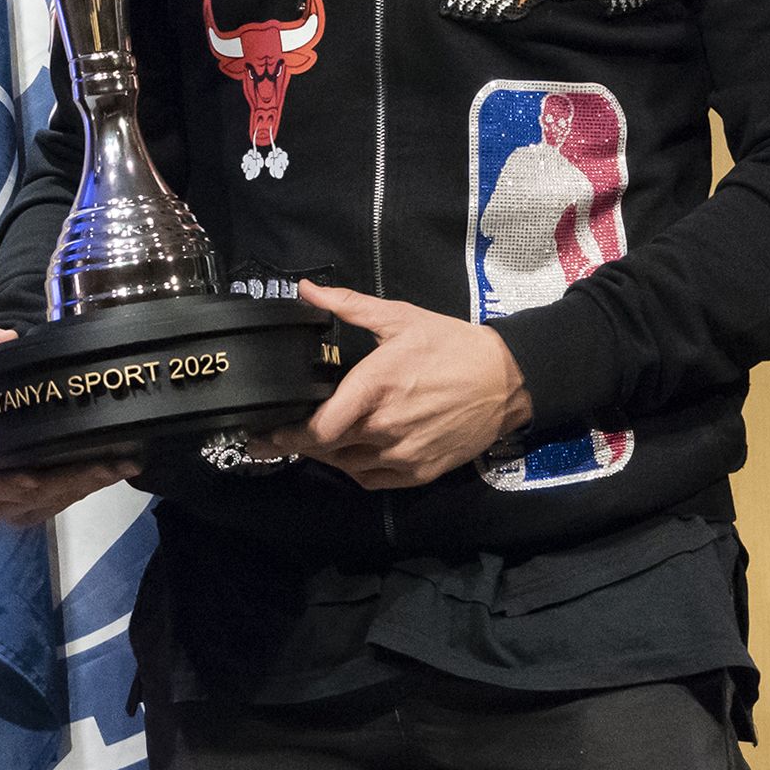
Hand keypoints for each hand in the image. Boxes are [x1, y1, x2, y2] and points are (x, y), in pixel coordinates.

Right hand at [0, 325, 137, 526]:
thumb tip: (4, 340)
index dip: (1, 486)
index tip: (34, 478)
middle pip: (12, 502)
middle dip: (58, 489)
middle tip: (101, 468)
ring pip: (34, 509)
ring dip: (75, 493)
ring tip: (112, 469)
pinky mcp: (19, 499)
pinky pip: (46, 509)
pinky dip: (78, 494)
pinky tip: (108, 474)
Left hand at [270, 281, 530, 489]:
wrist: (506, 379)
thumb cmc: (451, 345)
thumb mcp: (399, 317)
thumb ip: (348, 305)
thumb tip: (306, 290)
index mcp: (375, 387)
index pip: (318, 428)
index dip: (285, 437)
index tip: (264, 434)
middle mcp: (385, 426)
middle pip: (326, 449)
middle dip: (298, 445)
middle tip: (276, 439)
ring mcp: (403, 453)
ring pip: (346, 467)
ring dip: (326, 456)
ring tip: (315, 441)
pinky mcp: (419, 471)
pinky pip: (372, 480)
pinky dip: (354, 470)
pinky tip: (349, 454)